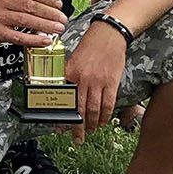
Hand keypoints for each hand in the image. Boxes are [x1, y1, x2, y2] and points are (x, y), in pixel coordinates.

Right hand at [0, 0, 65, 49]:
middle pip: (31, 5)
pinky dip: (34, 39)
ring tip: (58, 29)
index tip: (58, 4)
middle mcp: (0, 1)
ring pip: (27, 20)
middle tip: (62, 18)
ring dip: (46, 25)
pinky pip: (20, 36)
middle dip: (50, 13)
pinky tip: (44, 40)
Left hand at [64, 19, 127, 143]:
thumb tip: (64, 95)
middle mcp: (83, 79)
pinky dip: (105, 116)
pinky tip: (103, 122)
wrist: (108, 35)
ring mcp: (98, 82)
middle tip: (77, 138)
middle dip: (78, 127)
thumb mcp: (72, 60)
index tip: (60, 128)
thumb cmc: (90, 47)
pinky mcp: (112, 82)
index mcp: (70, 74)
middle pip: (80, 110)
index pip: (65, 101)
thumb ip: (68, 77)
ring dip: (92, 124)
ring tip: (90, 131)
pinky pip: (108, 103)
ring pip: (94, 110)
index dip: (63, 117)